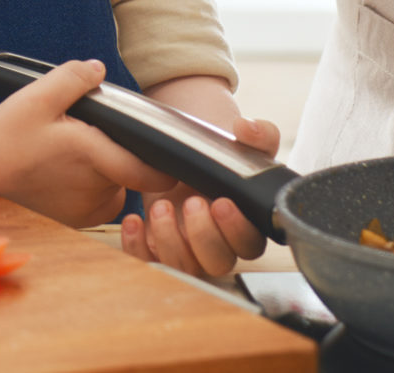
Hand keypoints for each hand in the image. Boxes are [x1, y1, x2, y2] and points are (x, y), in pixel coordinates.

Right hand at [0, 59, 176, 227]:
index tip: (174, 160)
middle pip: (130, 175)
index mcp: (92, 156)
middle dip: (121, 155)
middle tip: (92, 136)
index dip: (166, 169)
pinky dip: (93, 190)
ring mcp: (82, 210)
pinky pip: (98, 205)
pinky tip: (70, 174)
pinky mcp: (71, 220)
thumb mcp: (38, 95)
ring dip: (108, 174)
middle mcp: (92, 189)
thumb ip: (74, 78)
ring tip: (78, 155)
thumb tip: (100, 69)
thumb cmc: (7, 135)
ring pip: (116, 191)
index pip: (147, 173)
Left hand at [118, 115, 279, 280]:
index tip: (222, 202)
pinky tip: (134, 220)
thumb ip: (259, 135)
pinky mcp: (160, 249)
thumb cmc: (222, 157)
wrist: (188, 156)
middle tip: (192, 202)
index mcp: (247, 225)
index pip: (249, 244)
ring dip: (170, 241)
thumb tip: (247, 128)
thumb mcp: (245, 143)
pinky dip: (137, 247)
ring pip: (184, 266)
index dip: (237, 229)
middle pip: (217, 261)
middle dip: (203, 235)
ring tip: (160, 207)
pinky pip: (149, 261)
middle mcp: (220, 245)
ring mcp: (189, 251)